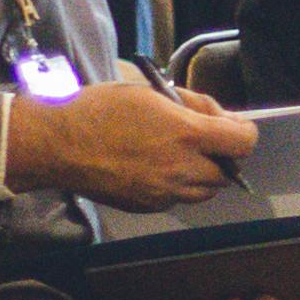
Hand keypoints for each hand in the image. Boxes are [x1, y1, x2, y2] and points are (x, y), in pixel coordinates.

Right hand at [7, 75, 252, 211]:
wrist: (57, 144)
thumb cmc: (100, 109)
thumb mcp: (151, 92)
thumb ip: (192, 105)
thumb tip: (218, 116)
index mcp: (186, 134)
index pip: (242, 142)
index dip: (242, 132)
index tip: (232, 126)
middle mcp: (181, 169)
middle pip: (226, 172)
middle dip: (220, 156)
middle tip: (200, 140)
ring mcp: (163, 192)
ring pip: (203, 191)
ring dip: (201, 175)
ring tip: (177, 156)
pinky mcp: (146, 206)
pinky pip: (176, 199)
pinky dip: (175, 187)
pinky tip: (153, 168)